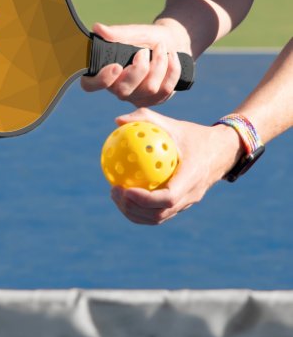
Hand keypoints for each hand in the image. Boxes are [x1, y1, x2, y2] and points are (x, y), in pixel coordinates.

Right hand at [81, 21, 190, 106]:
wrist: (172, 42)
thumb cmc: (147, 38)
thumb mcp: (134, 32)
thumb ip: (117, 33)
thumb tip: (97, 28)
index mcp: (105, 72)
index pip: (90, 85)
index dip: (101, 80)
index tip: (116, 66)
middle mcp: (117, 88)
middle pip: (123, 91)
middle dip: (139, 69)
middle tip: (144, 51)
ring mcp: (136, 97)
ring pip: (149, 89)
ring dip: (159, 64)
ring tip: (161, 48)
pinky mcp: (154, 100)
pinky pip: (165, 90)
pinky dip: (172, 69)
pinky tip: (172, 57)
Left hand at [109, 108, 243, 224]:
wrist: (222, 151)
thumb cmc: (194, 135)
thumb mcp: (173, 124)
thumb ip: (146, 119)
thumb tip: (118, 121)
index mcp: (192, 177)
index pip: (168, 198)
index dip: (145, 199)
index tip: (125, 189)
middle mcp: (191, 195)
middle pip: (159, 214)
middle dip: (133, 208)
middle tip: (114, 191)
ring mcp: (187, 203)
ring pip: (158, 218)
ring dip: (134, 212)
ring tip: (116, 195)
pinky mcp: (182, 205)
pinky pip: (159, 213)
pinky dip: (140, 210)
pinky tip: (125, 194)